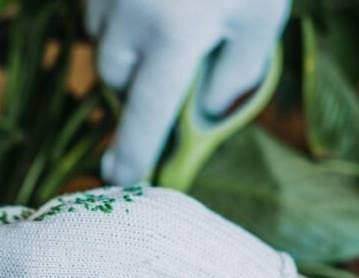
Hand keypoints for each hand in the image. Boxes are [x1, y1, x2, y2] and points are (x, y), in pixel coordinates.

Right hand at [87, 0, 289, 183]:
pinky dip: (119, 14)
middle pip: (115, 79)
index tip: (121, 180)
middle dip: (137, 84)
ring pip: (102, 42)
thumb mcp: (260, 19)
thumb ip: (236, 75)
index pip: (147, 111)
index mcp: (174, 34)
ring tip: (168, 20)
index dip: (134, 151)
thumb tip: (201, 114)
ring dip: (126, 47)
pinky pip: (97, 9)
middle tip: (174, 67)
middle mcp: (130, 16)